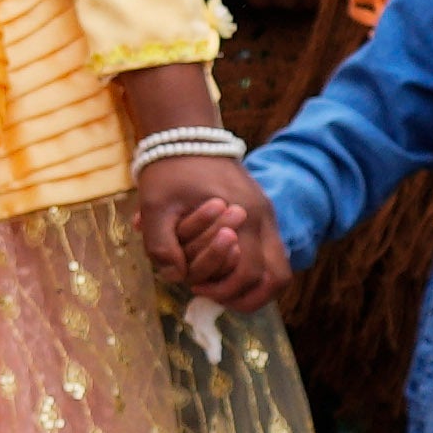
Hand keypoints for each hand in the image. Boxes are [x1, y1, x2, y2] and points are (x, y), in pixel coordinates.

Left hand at [140, 151, 285, 306]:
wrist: (187, 135)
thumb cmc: (169, 170)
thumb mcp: (155, 205)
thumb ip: (161, 244)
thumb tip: (177, 277)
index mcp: (245, 215)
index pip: (250, 272)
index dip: (224, 290)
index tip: (196, 287)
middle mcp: (264, 218)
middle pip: (278, 278)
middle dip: (246, 297)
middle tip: (212, 295)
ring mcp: (267, 216)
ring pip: (278, 268)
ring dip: (252, 286)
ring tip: (218, 288)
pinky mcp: (262, 214)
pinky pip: (269, 253)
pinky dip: (251, 268)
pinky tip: (221, 269)